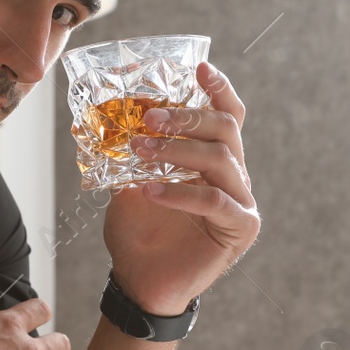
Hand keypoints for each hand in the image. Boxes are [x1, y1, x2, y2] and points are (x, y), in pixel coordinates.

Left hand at [103, 61, 261, 316]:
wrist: (140, 281)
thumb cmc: (139, 232)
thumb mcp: (126, 181)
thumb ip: (129, 152)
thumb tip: (108, 115)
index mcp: (213, 159)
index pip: (227, 115)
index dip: (218, 88)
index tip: (199, 68)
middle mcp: (233, 176)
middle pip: (225, 129)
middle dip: (187, 116)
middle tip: (150, 117)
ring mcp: (241, 201)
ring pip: (221, 160)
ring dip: (177, 150)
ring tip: (140, 150)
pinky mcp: (240, 228)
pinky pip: (215, 202)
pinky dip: (181, 193)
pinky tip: (150, 190)